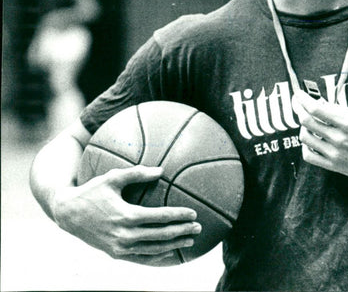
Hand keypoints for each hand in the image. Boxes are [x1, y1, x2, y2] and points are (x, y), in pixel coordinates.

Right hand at [52, 165, 200, 265]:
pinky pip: (140, 258)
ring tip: (190, 240)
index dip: (179, 215)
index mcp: (126, 215)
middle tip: (199, 227)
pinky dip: (157, 256)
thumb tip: (162, 170)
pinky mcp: (115, 253)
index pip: (160, 217)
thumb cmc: (91, 191)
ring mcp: (119, 247)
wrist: (67, 213)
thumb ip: (137, 173)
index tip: (193, 213)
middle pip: (161, 235)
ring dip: (174, 245)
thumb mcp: (112, 177)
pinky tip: (169, 251)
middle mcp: (124, 234)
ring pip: (153, 249)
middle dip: (182, 231)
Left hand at [293, 92, 347, 180]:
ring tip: (308, 123)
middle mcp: (339, 138)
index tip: (298, 94)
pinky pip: (309, 156)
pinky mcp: (334, 166)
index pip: (315, 108)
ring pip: (305, 137)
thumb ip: (341, 111)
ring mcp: (335, 153)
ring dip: (303, 127)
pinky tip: (312, 141)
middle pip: (306, 121)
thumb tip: (321, 103)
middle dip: (298, 109)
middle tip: (297, 104)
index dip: (303, 99)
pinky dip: (306, 146)